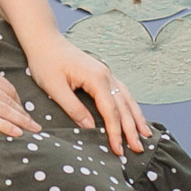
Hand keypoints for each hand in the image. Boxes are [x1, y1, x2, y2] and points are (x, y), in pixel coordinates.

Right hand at [0, 53, 42, 138]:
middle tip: (34, 124)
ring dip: (21, 121)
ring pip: (4, 109)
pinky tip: (17, 133)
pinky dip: (7, 126)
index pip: (7, 87)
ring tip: (32, 130)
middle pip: (9, 99)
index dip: (18, 101)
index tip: (23, 111)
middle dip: (23, 113)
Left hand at [25, 39, 148, 157]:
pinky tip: (134, 115)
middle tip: (138, 149)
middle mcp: (106, 75)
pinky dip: (130, 106)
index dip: (115, 132)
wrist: (45, 40)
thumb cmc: (46, 62)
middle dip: (131, 129)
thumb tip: (90, 127)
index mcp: (96, 78)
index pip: (110, 110)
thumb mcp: (54, 88)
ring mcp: (106, 73)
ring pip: (127, 98)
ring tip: (145, 135)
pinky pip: (122, 92)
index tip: (118, 149)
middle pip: (123, 106)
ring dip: (136, 118)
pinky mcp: (102, 74)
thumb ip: (73, 108)